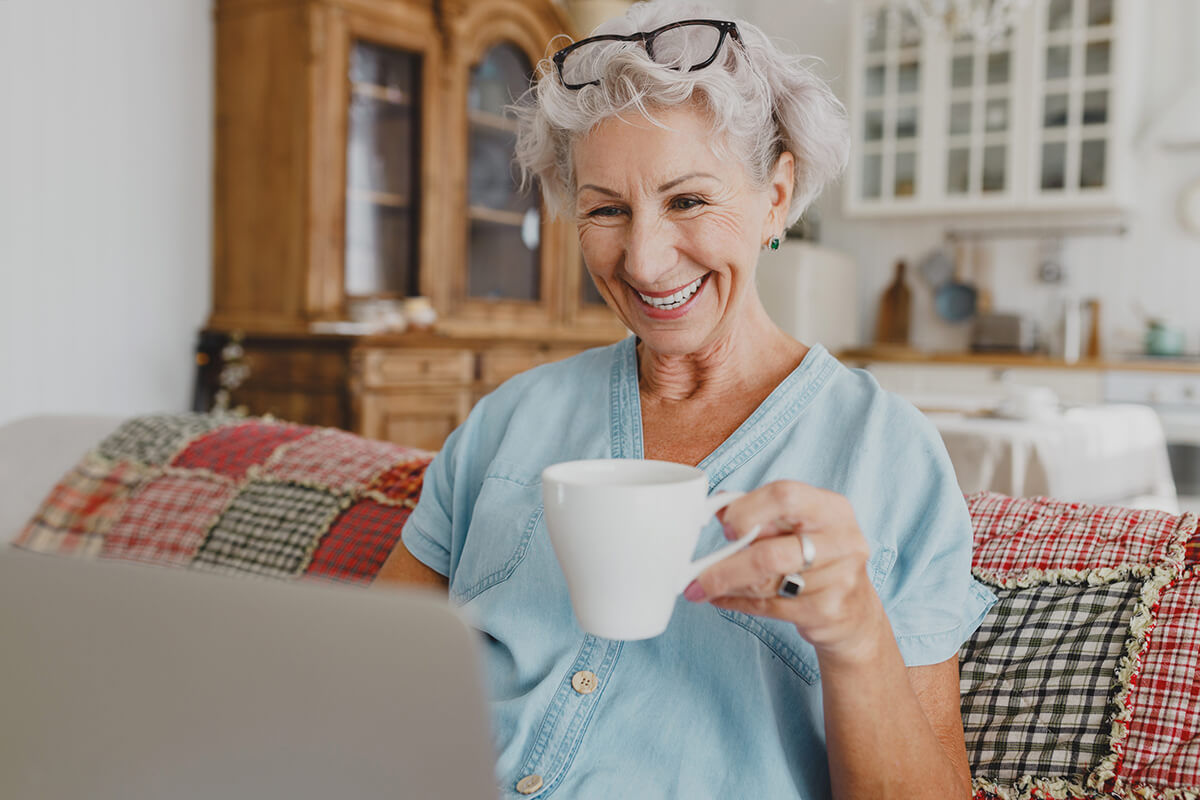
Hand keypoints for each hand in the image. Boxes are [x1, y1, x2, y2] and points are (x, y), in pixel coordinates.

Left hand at [684, 481, 886, 665]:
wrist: (855, 613)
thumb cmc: (817, 559)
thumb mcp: (796, 528)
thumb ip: (760, 514)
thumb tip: (715, 508)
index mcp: (832, 508)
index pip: (785, 496)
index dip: (748, 510)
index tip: (725, 526)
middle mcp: (842, 540)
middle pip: (773, 552)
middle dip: (728, 567)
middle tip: (697, 576)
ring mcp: (840, 578)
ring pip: (767, 584)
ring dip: (727, 587)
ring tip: (702, 587)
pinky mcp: (829, 611)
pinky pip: (771, 607)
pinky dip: (740, 604)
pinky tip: (723, 600)